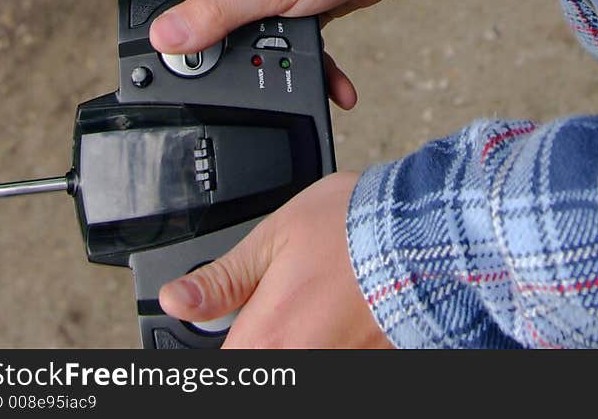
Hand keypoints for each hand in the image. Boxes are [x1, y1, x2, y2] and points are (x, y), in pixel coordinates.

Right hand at [125, 0, 427, 105]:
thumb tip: (163, 41)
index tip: (144, 60)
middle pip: (195, 19)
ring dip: (268, 66)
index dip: (138, 18)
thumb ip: (214, 13)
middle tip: (217, 84)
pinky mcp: (298, 5)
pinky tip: (333, 86)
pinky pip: (289, 44)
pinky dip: (310, 66)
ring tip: (283, 82)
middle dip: (208, 56)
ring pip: (245, 39)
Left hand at [158, 172, 391, 348]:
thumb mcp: (275, 234)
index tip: (225, 321)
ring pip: (292, 364)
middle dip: (258, 338)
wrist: (422, 235)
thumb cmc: (352, 228)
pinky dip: (328, 340)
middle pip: (255, 364)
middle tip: (280, 300)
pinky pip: (331, 359)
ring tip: (313, 299)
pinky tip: (338, 309)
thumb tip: (175, 300)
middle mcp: (296, 366)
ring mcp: (334, 369)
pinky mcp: (364, 365)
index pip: (215, 367)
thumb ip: (222, 278)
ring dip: (294, 340)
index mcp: (264, 337)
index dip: (216, 339)